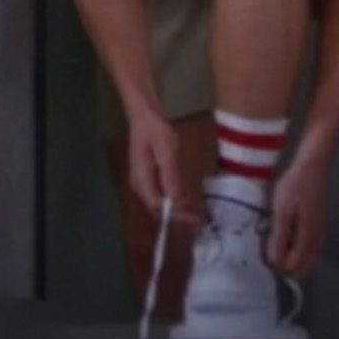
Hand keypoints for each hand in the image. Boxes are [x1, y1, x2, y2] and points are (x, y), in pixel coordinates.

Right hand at [125, 108, 198, 225]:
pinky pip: (160, 195)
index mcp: (141, 179)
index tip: (194, 220)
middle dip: (177, 218)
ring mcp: (142, 182)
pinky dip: (174, 201)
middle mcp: (139, 185)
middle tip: (199, 223)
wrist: (144, 116)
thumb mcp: (166, 150)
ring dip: (176, 211)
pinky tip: (188, 202)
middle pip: (156, 209)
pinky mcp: (148, 177)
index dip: (176, 216)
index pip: (157, 206)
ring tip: (196, 217)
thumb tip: (175, 199)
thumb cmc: (155, 130)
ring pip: (159, 204)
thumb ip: (170, 175)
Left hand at [266, 150, 328, 277]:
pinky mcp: (319, 227)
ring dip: (291, 259)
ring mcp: (320, 234)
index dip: (278, 266)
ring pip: (307, 260)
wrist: (311, 168)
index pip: (294, 267)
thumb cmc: (294, 188)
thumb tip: (275, 263)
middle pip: (303, 268)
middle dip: (285, 267)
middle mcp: (318, 241)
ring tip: (273, 248)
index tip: (263, 256)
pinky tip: (285, 241)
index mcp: (309, 239)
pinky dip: (297, 251)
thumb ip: (279, 238)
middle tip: (268, 253)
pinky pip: (310, 250)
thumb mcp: (281, 212)